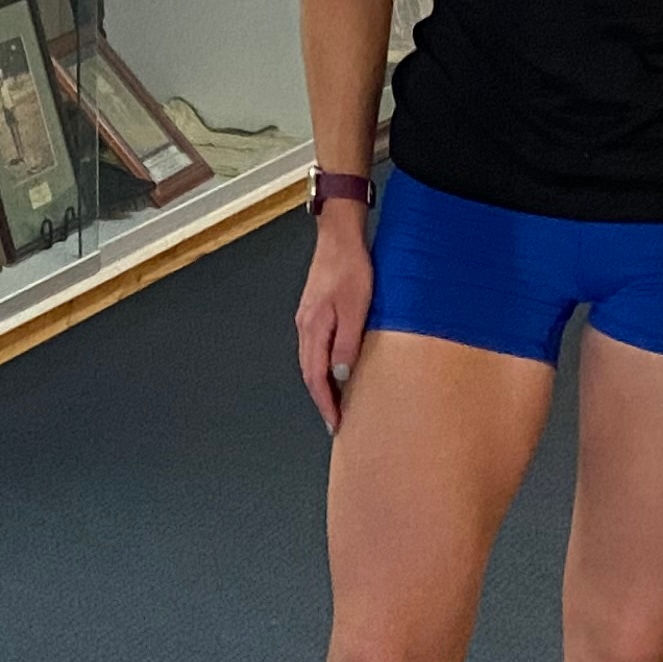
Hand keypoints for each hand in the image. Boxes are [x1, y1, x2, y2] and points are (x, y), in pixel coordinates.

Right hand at [293, 207, 373, 432]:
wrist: (339, 238)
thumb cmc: (351, 269)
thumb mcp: (357, 308)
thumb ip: (348, 343)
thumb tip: (340, 376)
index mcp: (314, 329)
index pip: (316, 377)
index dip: (325, 403)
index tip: (335, 424)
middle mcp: (305, 327)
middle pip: (309, 372)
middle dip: (321, 399)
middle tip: (335, 421)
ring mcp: (307, 319)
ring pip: (311, 361)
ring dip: (321, 384)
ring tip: (337, 401)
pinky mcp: (313, 312)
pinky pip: (315, 348)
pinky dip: (322, 366)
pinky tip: (334, 369)